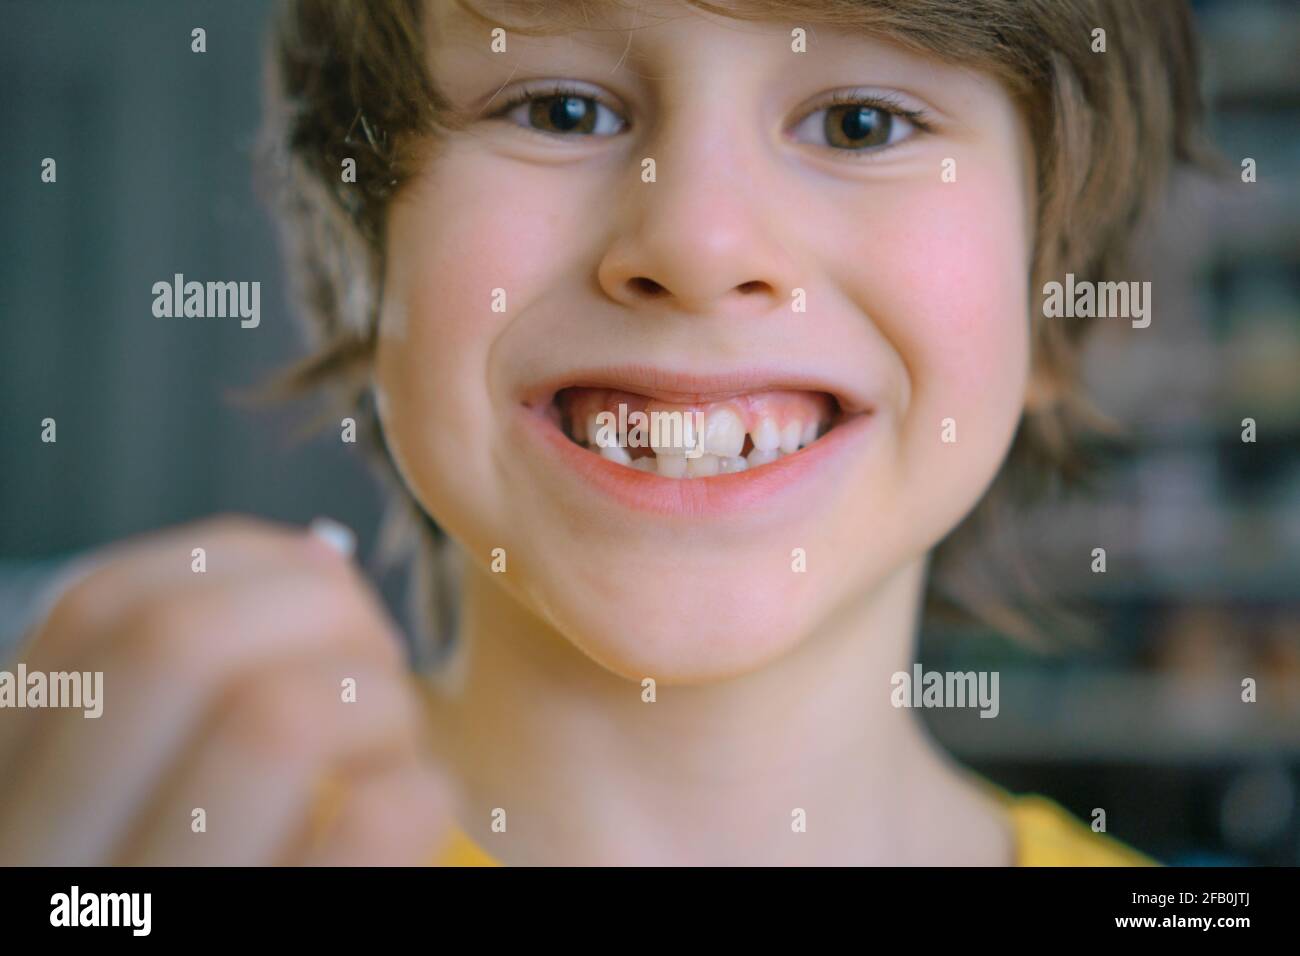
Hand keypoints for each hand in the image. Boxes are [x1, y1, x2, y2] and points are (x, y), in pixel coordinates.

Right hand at [0, 515, 453, 864]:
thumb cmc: (204, 874)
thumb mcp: (138, 801)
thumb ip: (193, 693)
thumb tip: (318, 553)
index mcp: (10, 796)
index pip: (98, 612)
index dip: (239, 566)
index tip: (318, 590)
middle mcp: (45, 866)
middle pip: (176, 644)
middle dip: (320, 614)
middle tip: (378, 661)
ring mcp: (150, 926)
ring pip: (273, 717)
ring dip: (378, 700)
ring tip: (396, 743)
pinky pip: (369, 825)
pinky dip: (417, 785)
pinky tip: (416, 801)